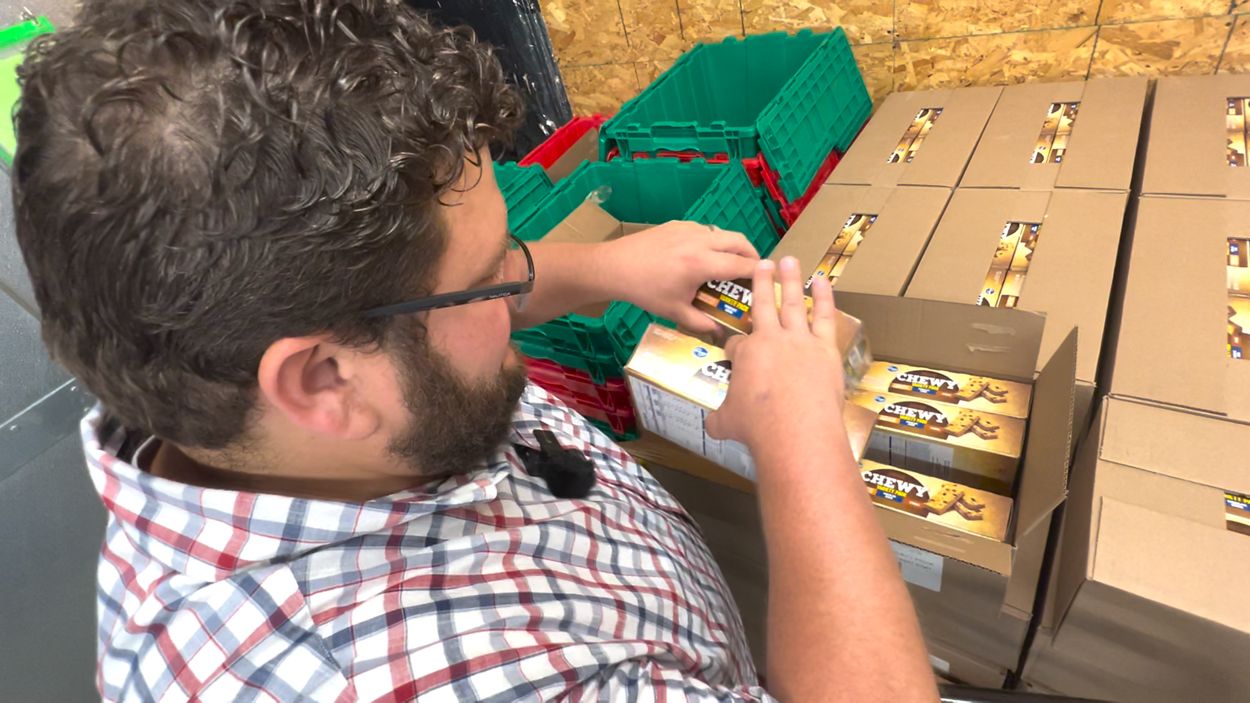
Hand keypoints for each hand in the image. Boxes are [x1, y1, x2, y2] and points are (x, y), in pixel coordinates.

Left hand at [602, 221, 758, 333]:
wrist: (614, 267)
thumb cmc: (645, 291)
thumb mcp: (675, 312)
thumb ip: (702, 322)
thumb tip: (721, 333)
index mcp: (702, 263)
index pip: (741, 265)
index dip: (759, 273)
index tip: (768, 280)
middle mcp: (700, 241)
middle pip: (739, 241)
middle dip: (752, 254)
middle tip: (754, 270)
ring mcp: (688, 229)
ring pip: (722, 232)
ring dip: (732, 246)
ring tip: (730, 263)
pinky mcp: (677, 224)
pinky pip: (704, 230)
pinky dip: (713, 241)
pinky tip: (703, 256)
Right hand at [705, 257, 846, 451]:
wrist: (796, 431)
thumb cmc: (758, 426)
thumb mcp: (728, 423)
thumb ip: (719, 419)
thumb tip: (712, 426)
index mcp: (747, 354)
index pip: (736, 345)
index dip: (733, 349)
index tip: (733, 356)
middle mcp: (772, 340)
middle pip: (763, 306)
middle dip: (761, 284)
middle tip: (762, 264)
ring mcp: (800, 342)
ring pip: (793, 303)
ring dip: (791, 280)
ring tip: (790, 261)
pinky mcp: (825, 349)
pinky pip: (824, 318)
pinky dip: (824, 298)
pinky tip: (822, 282)